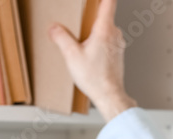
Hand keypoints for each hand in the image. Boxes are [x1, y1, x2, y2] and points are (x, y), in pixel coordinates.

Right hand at [48, 0, 136, 120]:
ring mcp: (118, 44)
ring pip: (105, 29)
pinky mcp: (117, 54)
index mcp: (105, 30)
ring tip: (81, 40)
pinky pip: (107, 41)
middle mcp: (115, 35)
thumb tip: (54, 27)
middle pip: (104, 15)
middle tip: (79, 21)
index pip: (109, 2)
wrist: (110, 96)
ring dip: (94, 31)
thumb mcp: (71, 55)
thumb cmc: (96, 78)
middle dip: (91, 16)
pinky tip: (88, 53)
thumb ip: (61, 37)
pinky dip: (97, 42)